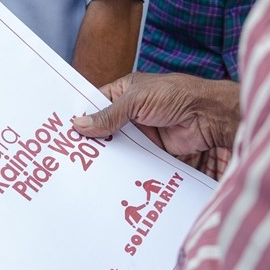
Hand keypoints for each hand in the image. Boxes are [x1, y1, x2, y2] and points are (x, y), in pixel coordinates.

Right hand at [73, 72, 240, 156]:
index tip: (61, 130)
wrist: (208, 116)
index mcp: (125, 92)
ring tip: (80, 169)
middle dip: (90, 139)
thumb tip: (78, 124)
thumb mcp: (136, 101)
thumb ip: (108, 115)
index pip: (96, 104)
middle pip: (104, 128)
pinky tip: (106, 177)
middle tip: (66, 154)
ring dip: (105, 155)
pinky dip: (122, 167)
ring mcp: (141, 133)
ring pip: (117, 146)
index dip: (81, 115)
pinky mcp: (152, 151)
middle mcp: (131, 113)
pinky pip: (132, 160)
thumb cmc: (175, 96)